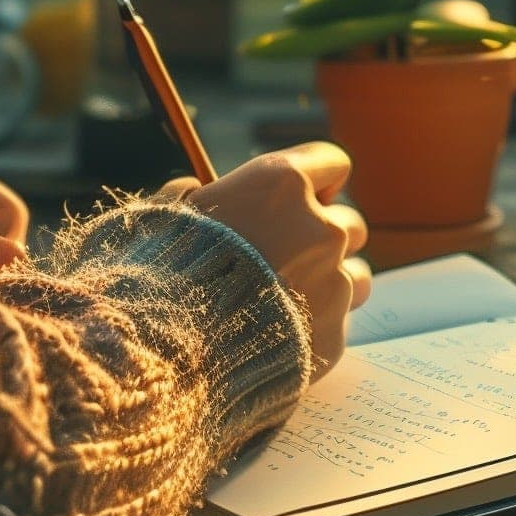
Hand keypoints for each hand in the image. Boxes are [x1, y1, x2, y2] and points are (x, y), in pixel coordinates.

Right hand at [168, 144, 371, 374]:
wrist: (167, 352)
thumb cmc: (160, 275)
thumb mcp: (164, 216)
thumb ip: (190, 195)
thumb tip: (194, 188)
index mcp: (282, 184)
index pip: (332, 163)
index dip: (316, 181)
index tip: (298, 200)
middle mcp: (320, 227)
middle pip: (349, 223)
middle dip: (322, 237)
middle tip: (284, 257)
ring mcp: (333, 282)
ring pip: (355, 275)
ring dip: (329, 283)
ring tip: (286, 301)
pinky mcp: (334, 332)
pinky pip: (337, 322)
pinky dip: (314, 326)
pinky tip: (275, 336)